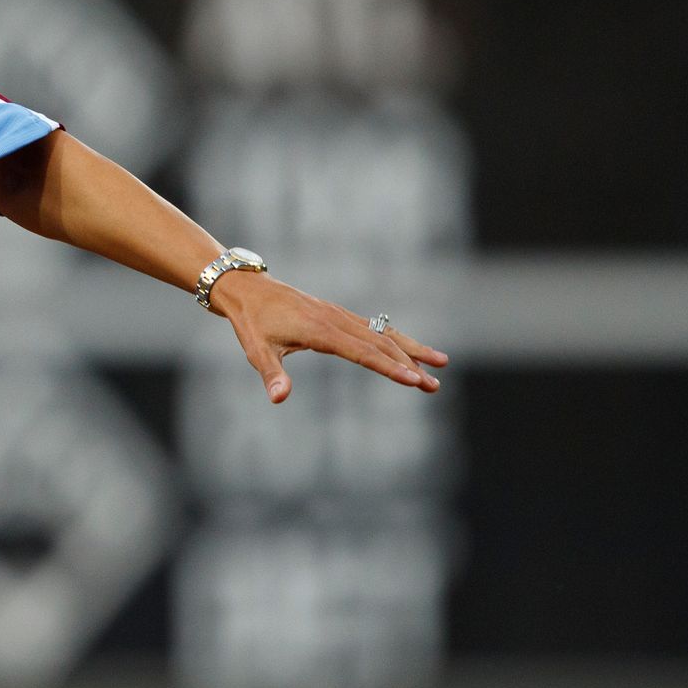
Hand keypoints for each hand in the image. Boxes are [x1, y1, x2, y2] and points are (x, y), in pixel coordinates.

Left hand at [208, 271, 448, 404]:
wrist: (247, 289)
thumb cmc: (252, 322)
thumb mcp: (257, 351)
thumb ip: (271, 375)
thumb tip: (278, 399)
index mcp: (320, 330)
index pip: (362, 352)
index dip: (389, 368)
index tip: (414, 380)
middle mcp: (336, 320)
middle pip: (380, 344)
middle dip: (410, 364)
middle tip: (435, 386)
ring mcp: (339, 315)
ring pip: (382, 333)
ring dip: (411, 349)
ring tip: (440, 364)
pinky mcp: (337, 314)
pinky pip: (372, 327)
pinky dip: (395, 339)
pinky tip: (411, 350)